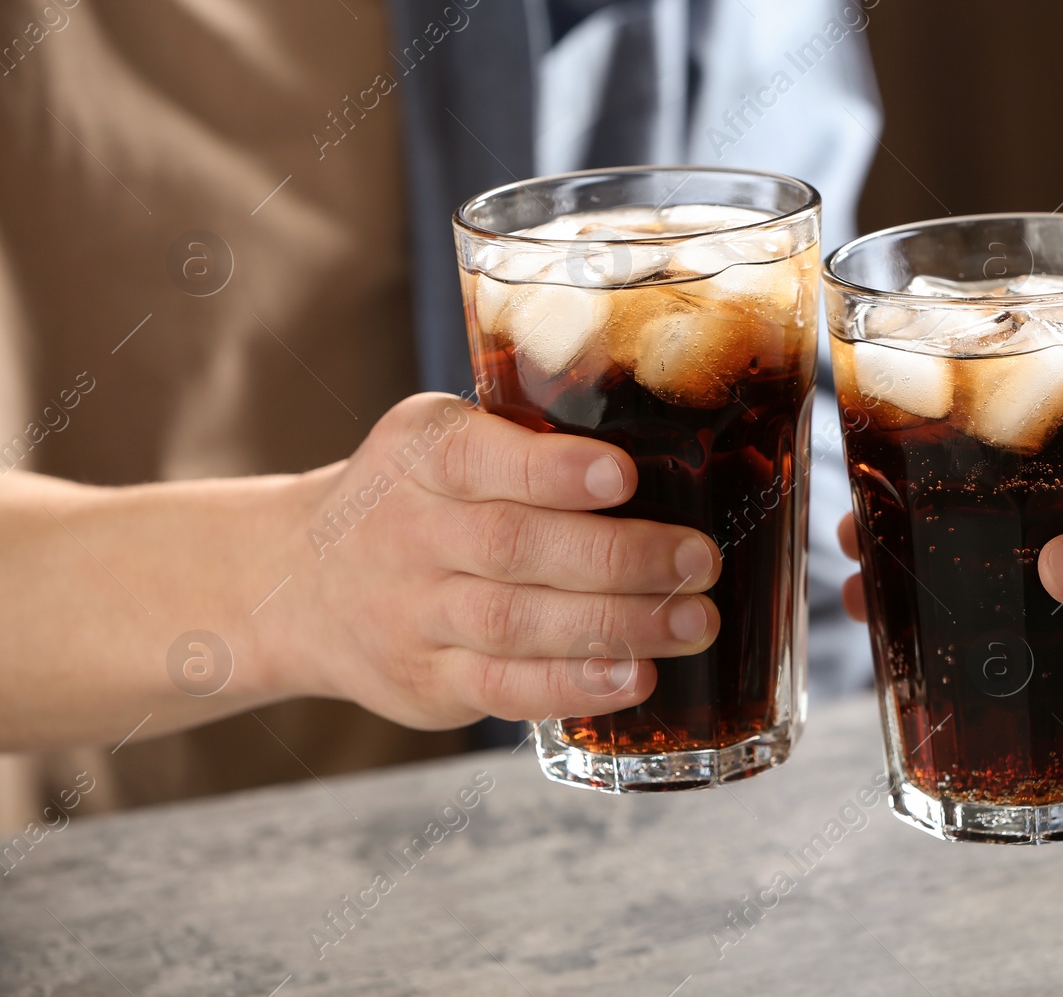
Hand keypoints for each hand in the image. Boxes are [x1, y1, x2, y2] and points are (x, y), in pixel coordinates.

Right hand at [263, 393, 721, 729]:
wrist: (299, 582)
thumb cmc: (415, 497)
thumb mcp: (442, 439)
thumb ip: (527, 442)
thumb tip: (677, 450)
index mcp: (419, 455)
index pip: (476, 459)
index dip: (551, 471)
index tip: (623, 474)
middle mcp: (407, 534)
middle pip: (513, 549)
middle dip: (619, 557)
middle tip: (698, 559)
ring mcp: (412, 616)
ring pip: (516, 624)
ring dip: (615, 626)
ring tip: (691, 621)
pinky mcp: (426, 683)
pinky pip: (504, 688)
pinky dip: (574, 686)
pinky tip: (635, 677)